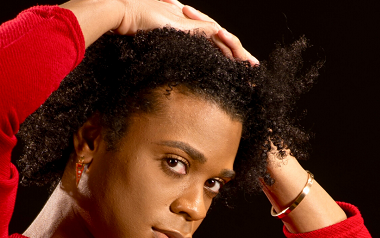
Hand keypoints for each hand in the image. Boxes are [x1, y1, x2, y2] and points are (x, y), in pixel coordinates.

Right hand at [61, 0, 257, 64]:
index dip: (225, 59)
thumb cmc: (134, 32)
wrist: (126, 13)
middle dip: (239, 57)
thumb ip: (160, 60)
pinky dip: (230, 47)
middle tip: (253, 69)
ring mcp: (196, 24)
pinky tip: (240, 58)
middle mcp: (195, 27)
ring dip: (240, 53)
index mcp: (188, 35)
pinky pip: (217, 36)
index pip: (211, 48)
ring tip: (252, 66)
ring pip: (225, 39)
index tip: (236, 73)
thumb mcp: (153, 51)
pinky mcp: (193, 24)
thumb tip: (158, 80)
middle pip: (223, 43)